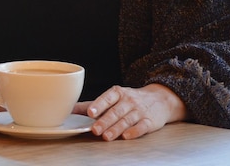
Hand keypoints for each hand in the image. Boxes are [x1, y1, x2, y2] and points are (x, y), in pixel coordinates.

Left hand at [73, 84, 187, 140]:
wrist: (160, 99)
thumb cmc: (130, 99)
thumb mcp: (113, 97)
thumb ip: (93, 104)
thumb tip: (70, 109)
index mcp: (117, 93)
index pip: (107, 98)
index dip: (98, 105)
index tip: (90, 112)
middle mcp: (128, 101)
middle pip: (115, 112)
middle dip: (104, 121)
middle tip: (94, 129)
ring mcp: (139, 111)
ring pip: (126, 120)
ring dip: (116, 129)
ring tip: (106, 136)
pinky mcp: (150, 121)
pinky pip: (142, 127)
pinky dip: (134, 131)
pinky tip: (126, 136)